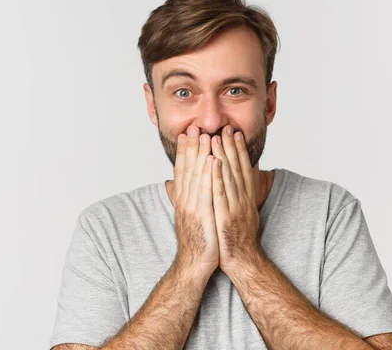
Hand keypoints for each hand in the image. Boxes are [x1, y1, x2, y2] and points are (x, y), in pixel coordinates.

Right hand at [172, 125, 218, 276]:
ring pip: (196, 176)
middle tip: (193, 127)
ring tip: (204, 136)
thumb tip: (178, 186)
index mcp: (183, 200)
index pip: (182, 171)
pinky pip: (206, 191)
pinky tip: (212, 161)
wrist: (194, 265)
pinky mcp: (202, 216)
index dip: (184, 152)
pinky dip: (208, 175)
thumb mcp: (190, 217)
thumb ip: (186, 200)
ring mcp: (192, 208)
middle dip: (191, 147)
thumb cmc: (197, 241)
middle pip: (187, 169)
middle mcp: (185, 201)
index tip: (186, 134)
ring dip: (200, 155)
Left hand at [211, 125, 260, 273]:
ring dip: (223, 155)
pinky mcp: (226, 216)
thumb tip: (232, 185)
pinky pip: (220, 193)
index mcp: (246, 198)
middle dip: (231, 146)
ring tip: (217, 137)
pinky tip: (213, 162)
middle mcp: (242, 199)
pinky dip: (217, 176)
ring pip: (228, 176)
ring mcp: (235, 207)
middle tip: (226, 127)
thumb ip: (237, 198)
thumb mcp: (240, 214)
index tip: (235, 133)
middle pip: (237, 168)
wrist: (243, 261)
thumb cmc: (238, 240)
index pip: (243, 169)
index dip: (239, 150)